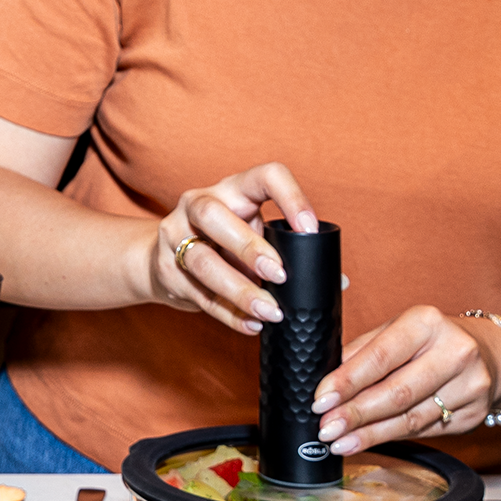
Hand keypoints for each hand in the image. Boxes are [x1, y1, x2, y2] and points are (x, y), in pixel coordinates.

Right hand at [143, 163, 319, 332]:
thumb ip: (289, 251)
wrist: (161, 257)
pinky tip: (252, 324)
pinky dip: (228, 313)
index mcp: (232, 189)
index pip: (264, 176)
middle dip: (249, 246)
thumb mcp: (254, 233)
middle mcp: (197, 204)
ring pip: (203, 260)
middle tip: (280, 275)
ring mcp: (175, 235)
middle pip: (214, 215)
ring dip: (239, 288)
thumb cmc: (222, 242)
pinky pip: (199, 294)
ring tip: (270, 311)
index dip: (289, 196)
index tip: (310, 228)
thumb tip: (338, 282)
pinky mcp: (166, 270)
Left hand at [312, 307, 500, 454]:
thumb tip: (325, 379)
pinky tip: (369, 440)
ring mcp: (469, 386)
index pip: (380, 357)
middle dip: (355, 414)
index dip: (347, 382)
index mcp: (427, 323)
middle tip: (326, 428)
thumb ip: (362, 351)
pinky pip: (424, 431)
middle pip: (396, 393)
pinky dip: (392, 437)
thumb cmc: (432, 340)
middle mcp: (454, 352)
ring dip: (370, 434)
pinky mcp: (474, 414)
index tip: (321, 400)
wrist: (492, 354)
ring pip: (410, 419)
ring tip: (340, 441)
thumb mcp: (397, 330)